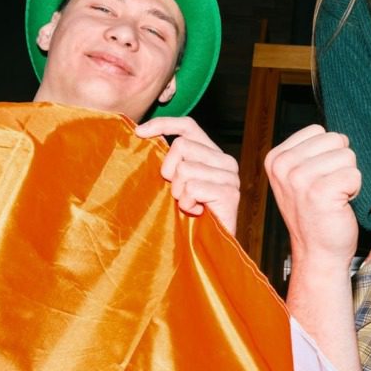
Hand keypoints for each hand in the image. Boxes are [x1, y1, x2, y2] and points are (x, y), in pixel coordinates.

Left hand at [135, 117, 239, 232]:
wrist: (211, 246)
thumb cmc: (190, 215)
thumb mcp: (177, 182)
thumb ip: (171, 160)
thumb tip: (143, 135)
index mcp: (214, 153)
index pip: (188, 126)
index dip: (163, 124)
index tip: (140, 133)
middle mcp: (226, 161)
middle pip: (182, 146)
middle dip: (169, 171)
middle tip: (178, 192)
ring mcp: (231, 177)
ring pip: (185, 169)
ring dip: (178, 192)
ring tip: (188, 204)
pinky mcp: (230, 194)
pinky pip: (193, 188)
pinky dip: (187, 203)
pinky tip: (195, 212)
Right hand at [265, 125, 360, 265]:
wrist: (317, 253)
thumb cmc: (315, 215)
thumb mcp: (300, 178)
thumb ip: (311, 152)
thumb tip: (339, 135)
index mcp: (276, 158)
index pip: (319, 131)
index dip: (328, 154)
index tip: (317, 179)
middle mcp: (283, 166)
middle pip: (335, 140)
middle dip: (340, 164)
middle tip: (328, 190)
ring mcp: (299, 179)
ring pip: (348, 156)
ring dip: (348, 178)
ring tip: (333, 198)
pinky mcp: (320, 192)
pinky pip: (355, 174)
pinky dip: (355, 190)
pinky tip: (339, 205)